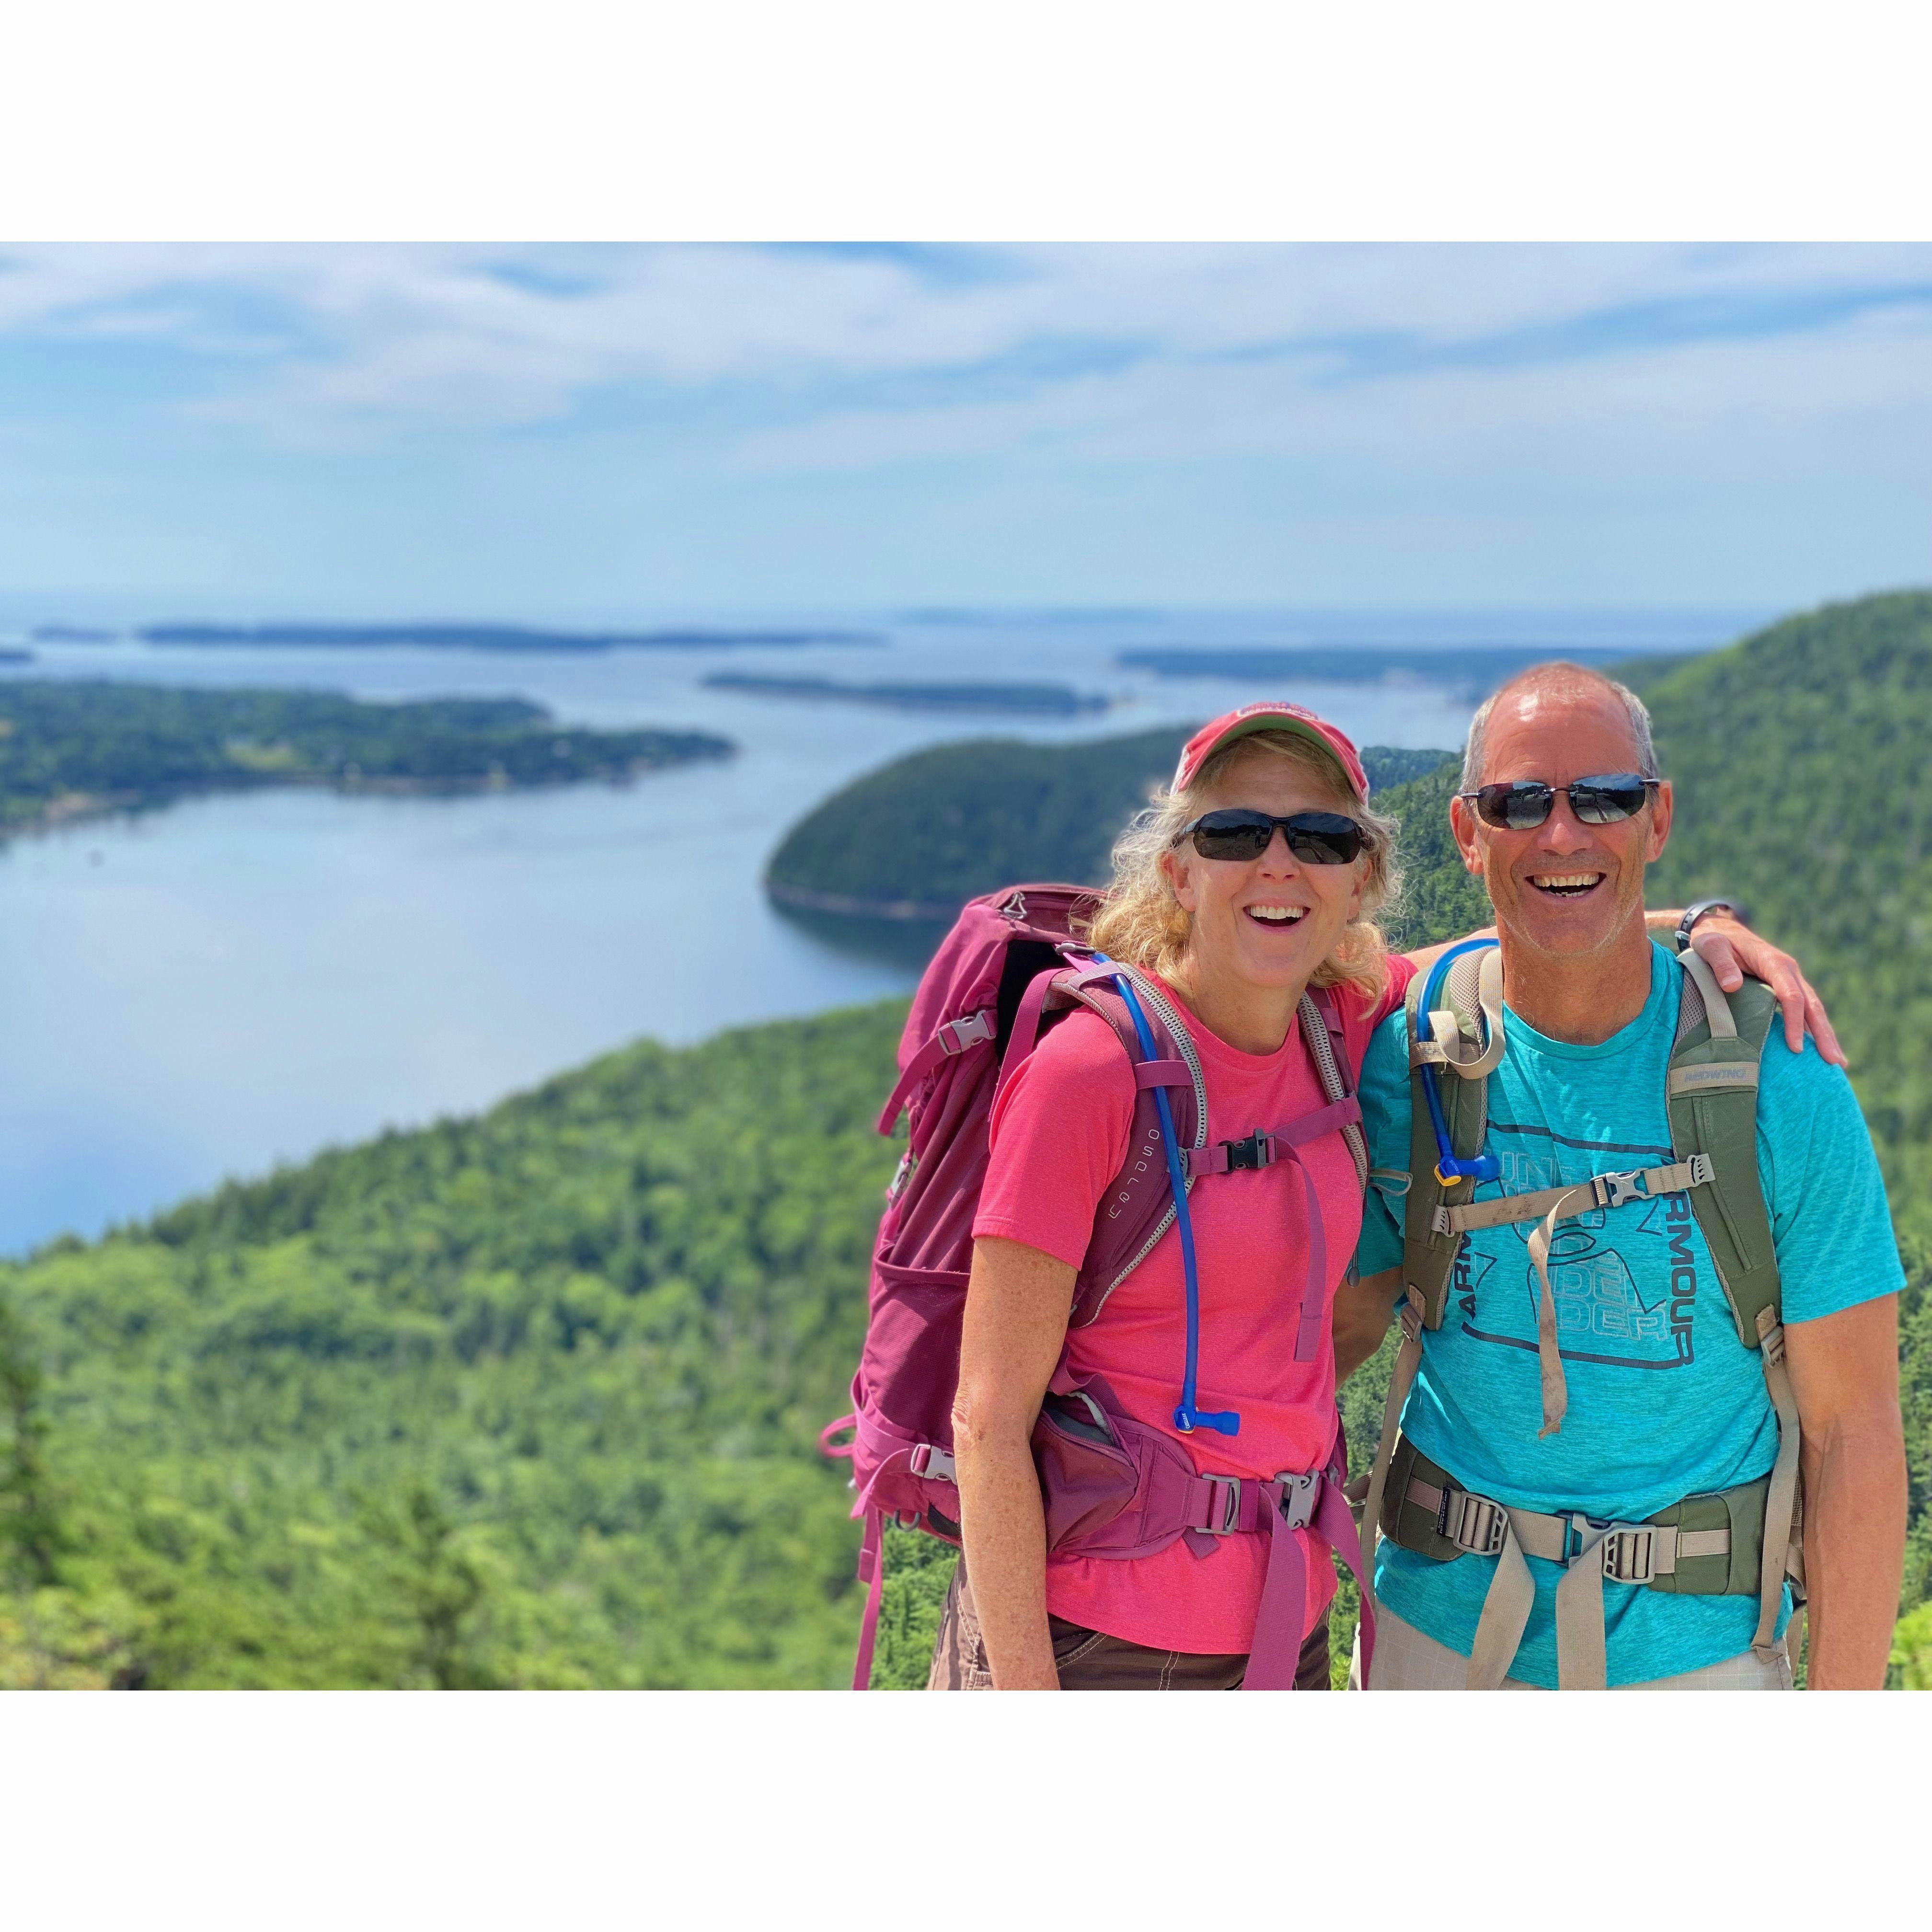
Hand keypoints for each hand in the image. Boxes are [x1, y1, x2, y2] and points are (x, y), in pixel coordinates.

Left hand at [1688, 916, 1845, 1066]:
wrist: (1718, 930)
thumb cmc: (1712, 940)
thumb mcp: (1710, 946)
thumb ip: (1721, 964)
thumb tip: (1733, 986)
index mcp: (1774, 962)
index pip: (1791, 995)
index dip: (1794, 1021)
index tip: (1795, 1047)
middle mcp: (1789, 971)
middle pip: (1811, 1005)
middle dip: (1823, 1034)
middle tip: (1834, 1063)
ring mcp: (1790, 980)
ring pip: (1813, 1010)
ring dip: (1825, 1035)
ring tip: (1838, 1063)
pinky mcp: (1786, 987)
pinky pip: (1804, 1010)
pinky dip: (1814, 1030)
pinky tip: (1821, 1050)